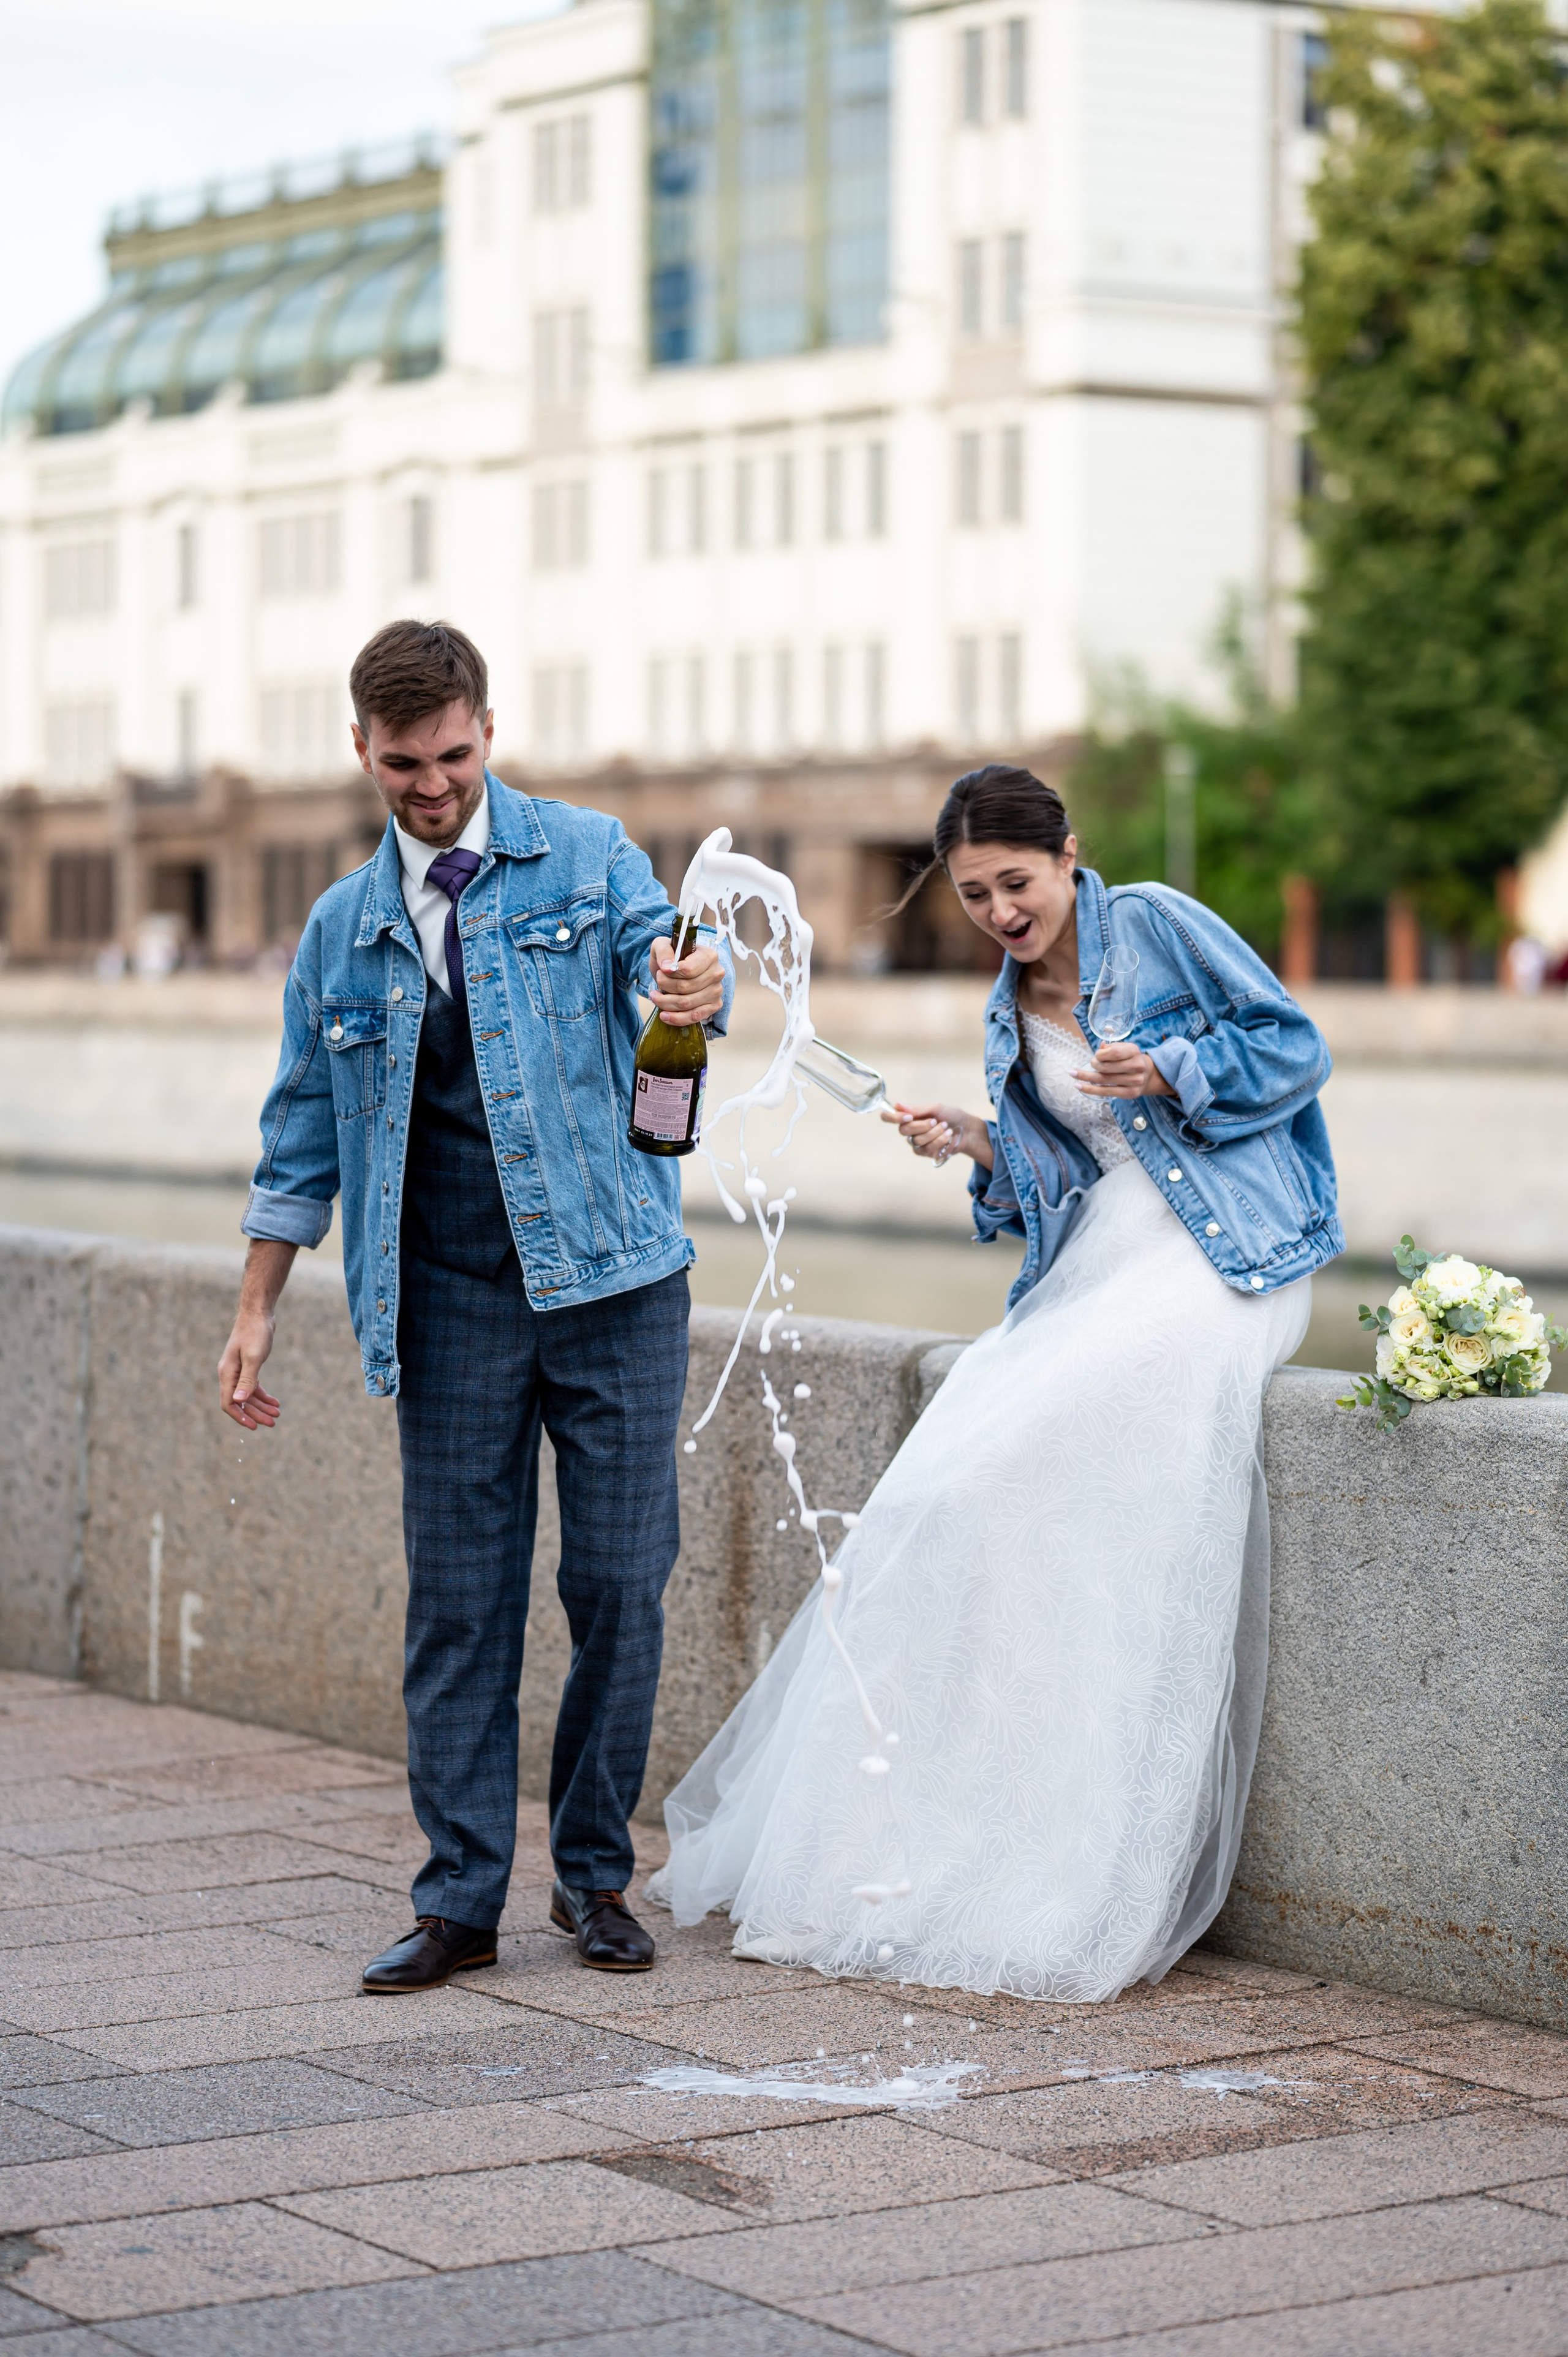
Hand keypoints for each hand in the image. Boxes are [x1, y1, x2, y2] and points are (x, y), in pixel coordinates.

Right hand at [218, 1238, 296, 1428]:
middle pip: (240, 1401)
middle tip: (273, 1423)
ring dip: (262, 1406)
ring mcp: (238, 1370)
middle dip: (256, 1414)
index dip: (240, 1417)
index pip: (228, 1403)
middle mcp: (230, 1373)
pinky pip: (253, 1386)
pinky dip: (263, 1395)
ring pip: (248, 1395)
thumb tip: (239, 1401)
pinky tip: (275, 1402)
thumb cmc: (256, 1332)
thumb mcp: (254, 1357)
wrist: (258, 1313)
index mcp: (227, 1373)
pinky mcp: (247, 1365)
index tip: (255, 1426)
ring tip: (278, 1415)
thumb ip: (247, 1380)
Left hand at [650, 937, 724, 1026]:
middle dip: (665, 986)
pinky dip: (676, 1018)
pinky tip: (664, 1015)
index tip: (661, 971)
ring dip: (665, 1002)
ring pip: (687, 1003)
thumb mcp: (663, 945)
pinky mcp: (714, 1006)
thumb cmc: (672, 957)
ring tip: (655, 996)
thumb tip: (667, 967)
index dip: (671, 973)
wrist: (678, 970)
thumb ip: (664, 951)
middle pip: (686, 987)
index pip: (689, 970)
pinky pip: (694, 1017)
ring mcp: (717, 991)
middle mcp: (717, 973)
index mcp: (709, 956)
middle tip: (657, 982)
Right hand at [879, 1100, 992, 1172]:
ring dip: (934, 1132)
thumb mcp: (935, 1108)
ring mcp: (916, 1142)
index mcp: (908, 1115)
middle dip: (921, 1125)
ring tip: (946, 1127)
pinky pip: (926, 1148)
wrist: (966, 1129)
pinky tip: (948, 1135)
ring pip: (916, 1140)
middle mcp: (909, 1129)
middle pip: (903, 1130)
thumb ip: (917, 1108)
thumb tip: (897, 1105)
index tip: (908, 1116)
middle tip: (935, 1120)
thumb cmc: (951, 1115)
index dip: (893, 1117)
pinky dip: (939, 1140)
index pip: (888, 1117)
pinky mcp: (924, 1152)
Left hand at [1073, 1042, 1174, 1099]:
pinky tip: (1079, 1085)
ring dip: (1085, 1077)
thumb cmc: (1129, 1059)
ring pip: (1104, 1080)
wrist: (1147, 1075)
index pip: (1114, 1053)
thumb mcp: (1123, 1049)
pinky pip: (1105, 1092)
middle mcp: (1136, 1066)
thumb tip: (1100, 1048)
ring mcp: (1134, 1081)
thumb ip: (1111, 1048)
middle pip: (1106, 1067)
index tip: (1096, 1055)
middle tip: (1089, 1064)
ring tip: (1073, 1074)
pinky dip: (1090, 1089)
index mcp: (1134, 1051)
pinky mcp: (1130, 1093)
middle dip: (1093, 1065)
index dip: (1100, 1055)